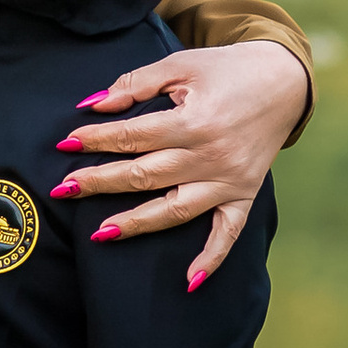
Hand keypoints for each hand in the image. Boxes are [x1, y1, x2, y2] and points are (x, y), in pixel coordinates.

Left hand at [51, 36, 307, 285]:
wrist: (283, 81)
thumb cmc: (226, 70)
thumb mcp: (181, 65)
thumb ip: (137, 83)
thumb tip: (93, 104)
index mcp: (193, 121)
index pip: (133, 136)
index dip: (96, 139)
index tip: (65, 144)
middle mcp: (210, 156)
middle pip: (145, 175)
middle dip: (101, 182)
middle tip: (63, 189)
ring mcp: (229, 181)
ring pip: (175, 210)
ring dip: (137, 223)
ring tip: (99, 233)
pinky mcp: (244, 195)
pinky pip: (228, 233)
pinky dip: (212, 258)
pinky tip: (189, 281)